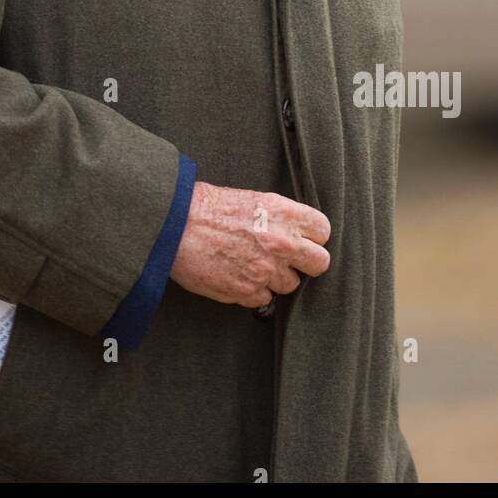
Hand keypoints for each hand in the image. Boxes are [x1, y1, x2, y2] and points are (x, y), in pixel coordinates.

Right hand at [169, 180, 330, 306]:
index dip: (312, 236)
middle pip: (319, 263)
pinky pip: (264, 299)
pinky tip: (236, 275)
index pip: (323, 231)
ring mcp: (266, 270)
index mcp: (283, 213)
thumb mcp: (251, 199)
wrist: (174, 226)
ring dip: (275, 278)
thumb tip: (294, 233)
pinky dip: (253, 291)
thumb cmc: (207, 207)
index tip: (302, 238)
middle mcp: (281, 242)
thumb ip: (278, 217)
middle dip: (306, 262)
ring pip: (290, 284)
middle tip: (287, 258)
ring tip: (251, 263)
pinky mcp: (247, 292)